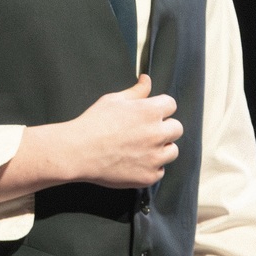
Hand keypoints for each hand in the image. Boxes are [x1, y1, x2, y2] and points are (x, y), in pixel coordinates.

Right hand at [67, 74, 181, 187]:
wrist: (79, 151)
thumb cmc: (94, 123)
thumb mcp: (113, 100)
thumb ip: (136, 91)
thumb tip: (147, 80)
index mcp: (150, 112)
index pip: (171, 105)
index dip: (159, 107)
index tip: (149, 112)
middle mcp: (157, 134)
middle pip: (177, 128)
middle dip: (164, 128)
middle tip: (144, 131)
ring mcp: (155, 157)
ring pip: (172, 151)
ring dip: (161, 148)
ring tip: (139, 148)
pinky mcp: (149, 175)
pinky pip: (160, 170)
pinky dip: (150, 167)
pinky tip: (134, 162)